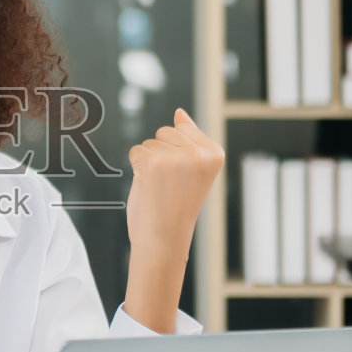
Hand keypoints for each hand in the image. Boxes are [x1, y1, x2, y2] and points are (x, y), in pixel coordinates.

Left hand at [125, 108, 225, 262]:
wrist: (164, 239)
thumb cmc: (178, 206)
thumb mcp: (192, 170)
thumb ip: (189, 139)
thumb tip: (179, 112)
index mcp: (215, 153)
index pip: (183, 129)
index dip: (176, 153)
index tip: (184, 177)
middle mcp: (199, 153)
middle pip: (165, 131)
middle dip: (161, 154)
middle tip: (170, 184)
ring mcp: (175, 157)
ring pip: (149, 143)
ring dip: (149, 163)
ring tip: (160, 188)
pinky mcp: (152, 163)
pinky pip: (135, 151)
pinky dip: (137, 168)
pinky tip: (149, 187)